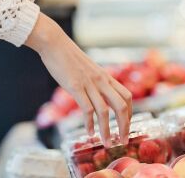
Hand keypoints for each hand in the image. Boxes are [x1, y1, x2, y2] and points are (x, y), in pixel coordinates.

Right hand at [25, 14, 131, 143]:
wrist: (54, 43)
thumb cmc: (68, 56)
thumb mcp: (87, 68)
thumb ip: (95, 80)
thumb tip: (96, 93)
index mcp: (105, 76)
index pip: (127, 96)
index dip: (130, 113)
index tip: (127, 126)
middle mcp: (101, 80)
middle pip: (121, 106)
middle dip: (125, 126)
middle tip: (123, 141)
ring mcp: (88, 84)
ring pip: (105, 111)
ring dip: (107, 130)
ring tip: (106, 143)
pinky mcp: (75, 87)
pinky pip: (86, 109)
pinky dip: (90, 123)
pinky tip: (89, 132)